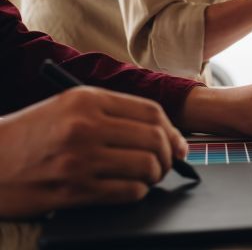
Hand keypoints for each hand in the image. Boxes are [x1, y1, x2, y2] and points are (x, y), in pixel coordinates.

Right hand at [0, 87, 187, 217]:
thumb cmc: (32, 133)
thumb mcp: (69, 107)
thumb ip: (115, 113)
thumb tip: (164, 133)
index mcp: (88, 99)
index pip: (151, 112)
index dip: (172, 130)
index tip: (178, 144)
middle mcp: (86, 125)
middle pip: (155, 139)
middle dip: (170, 155)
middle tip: (167, 164)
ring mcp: (80, 159)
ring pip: (147, 166)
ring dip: (156, 175)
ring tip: (149, 177)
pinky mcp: (74, 189)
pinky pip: (128, 192)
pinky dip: (139, 192)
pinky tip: (131, 189)